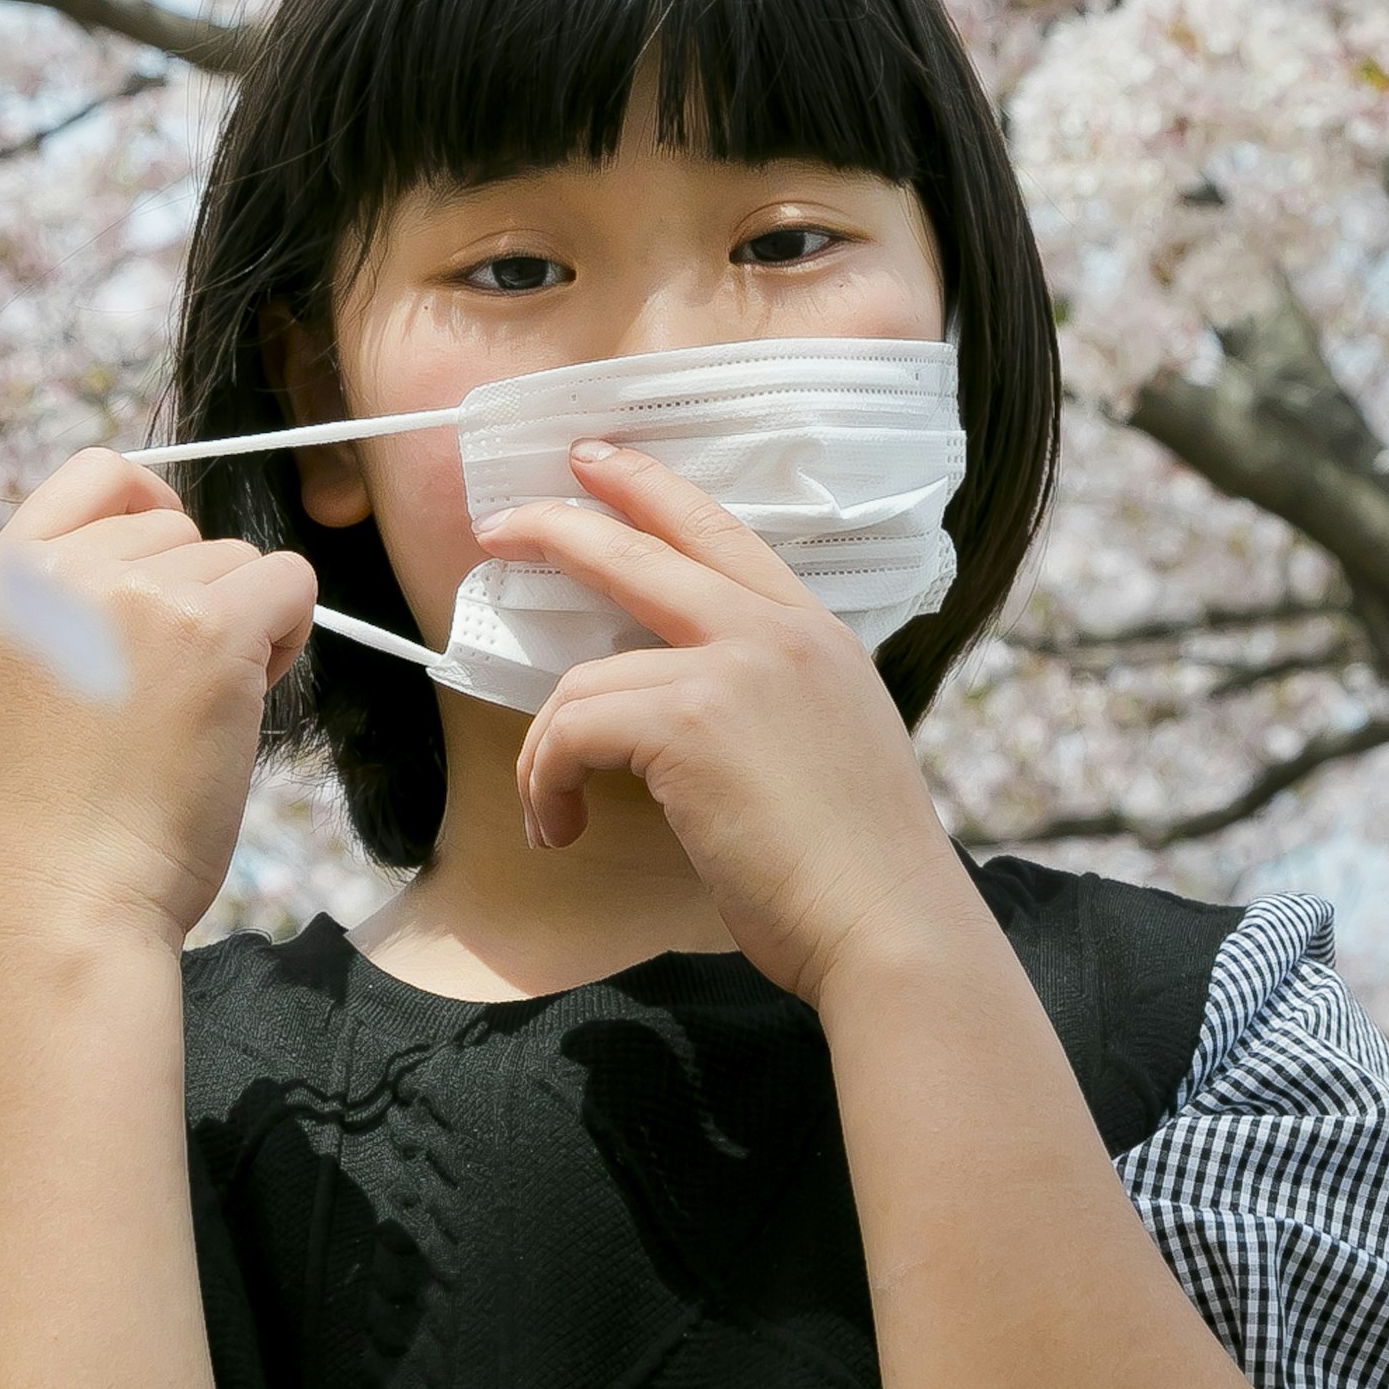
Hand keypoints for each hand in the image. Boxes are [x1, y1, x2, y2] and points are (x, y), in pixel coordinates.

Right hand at [0, 449, 318, 945]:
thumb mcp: (3, 681)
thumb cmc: (51, 816)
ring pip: (236, 559)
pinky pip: (289, 581)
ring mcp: (136, 594)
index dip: (150, 510)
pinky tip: (248, 694)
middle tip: (172, 686)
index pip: (96, 473)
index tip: (166, 569)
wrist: (68, 895)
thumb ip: (49, 607)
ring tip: (197, 708)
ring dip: (242, 622)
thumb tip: (139, 556)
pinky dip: (288, 631)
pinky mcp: (210, 630)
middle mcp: (61, 571)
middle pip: (178, 529)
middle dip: (196, 593)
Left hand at [483, 441, 975, 1006]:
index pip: (719, 532)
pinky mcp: (689, 720)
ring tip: (553, 810)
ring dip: (549, 748)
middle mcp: (777, 633)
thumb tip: (686, 716)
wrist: (888, 927)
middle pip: (641, 550)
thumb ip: (767, 704)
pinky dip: (548, 780)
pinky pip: (573, 728)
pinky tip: (561, 827)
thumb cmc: (855, 873)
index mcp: (816, 635)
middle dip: (559, 527)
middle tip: (499, 528)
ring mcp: (735, 667)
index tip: (594, 462)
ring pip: (588, 675)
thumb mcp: (827, 746)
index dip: (649, 489)